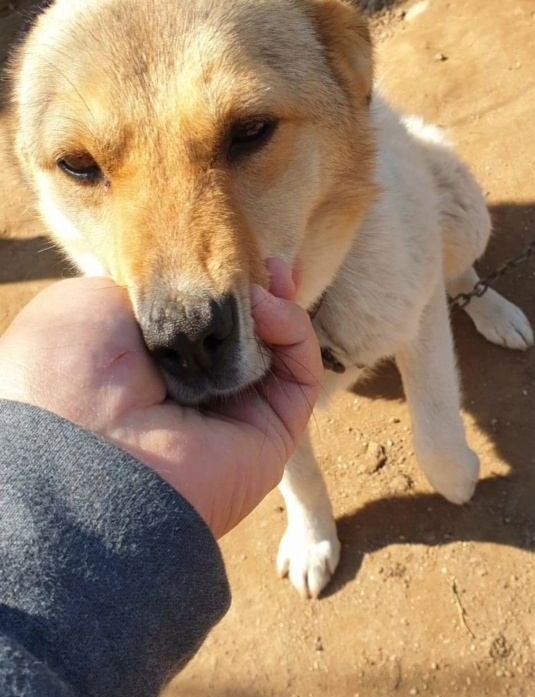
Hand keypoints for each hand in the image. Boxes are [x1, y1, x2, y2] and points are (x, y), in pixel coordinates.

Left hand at [0, 263, 321, 537]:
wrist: (84, 447)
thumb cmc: (72, 370)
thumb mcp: (92, 303)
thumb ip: (150, 286)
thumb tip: (194, 288)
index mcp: (144, 369)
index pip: (200, 322)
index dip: (220, 283)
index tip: (230, 249)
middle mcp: (190, 394)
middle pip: (245, 333)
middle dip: (262, 290)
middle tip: (268, 260)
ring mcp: (233, 415)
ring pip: (279, 350)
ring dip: (280, 305)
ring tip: (268, 276)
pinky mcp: (272, 433)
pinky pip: (300, 375)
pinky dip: (294, 332)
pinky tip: (268, 308)